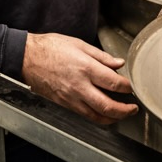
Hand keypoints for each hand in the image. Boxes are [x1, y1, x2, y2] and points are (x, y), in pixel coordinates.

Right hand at [22, 32, 137, 124]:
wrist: (27, 58)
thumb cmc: (51, 48)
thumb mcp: (79, 44)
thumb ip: (101, 56)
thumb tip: (118, 63)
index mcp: (86, 68)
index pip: (113, 83)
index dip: (127, 87)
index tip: (131, 87)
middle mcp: (79, 86)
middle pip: (107, 105)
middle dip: (124, 110)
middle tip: (134, 108)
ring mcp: (71, 98)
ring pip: (96, 115)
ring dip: (113, 118)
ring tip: (122, 114)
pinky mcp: (64, 104)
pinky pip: (84, 115)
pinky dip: (97, 118)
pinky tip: (104, 114)